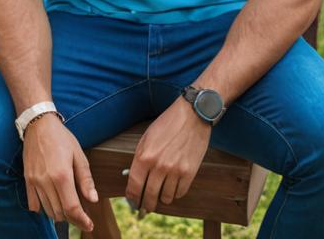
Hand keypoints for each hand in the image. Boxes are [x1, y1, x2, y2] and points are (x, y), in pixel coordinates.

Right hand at [22, 113, 97, 231]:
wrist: (39, 124)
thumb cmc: (61, 137)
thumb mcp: (78, 154)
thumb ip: (86, 179)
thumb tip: (93, 199)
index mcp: (62, 175)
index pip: (72, 208)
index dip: (82, 221)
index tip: (89, 224)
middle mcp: (46, 181)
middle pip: (60, 213)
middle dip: (72, 217)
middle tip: (81, 213)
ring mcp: (34, 182)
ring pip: (48, 210)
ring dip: (59, 212)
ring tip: (67, 204)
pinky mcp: (27, 180)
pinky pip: (33, 204)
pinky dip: (43, 208)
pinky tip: (51, 200)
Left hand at [126, 98, 209, 212]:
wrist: (192, 115)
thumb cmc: (167, 124)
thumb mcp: (147, 138)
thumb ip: (139, 159)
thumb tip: (133, 179)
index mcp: (145, 156)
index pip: (134, 186)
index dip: (132, 197)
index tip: (133, 202)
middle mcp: (159, 166)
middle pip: (149, 196)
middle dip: (146, 204)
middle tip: (146, 207)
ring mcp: (175, 170)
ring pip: (165, 198)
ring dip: (162, 198)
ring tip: (161, 193)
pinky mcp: (189, 172)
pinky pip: (180, 193)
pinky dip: (175, 193)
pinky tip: (173, 187)